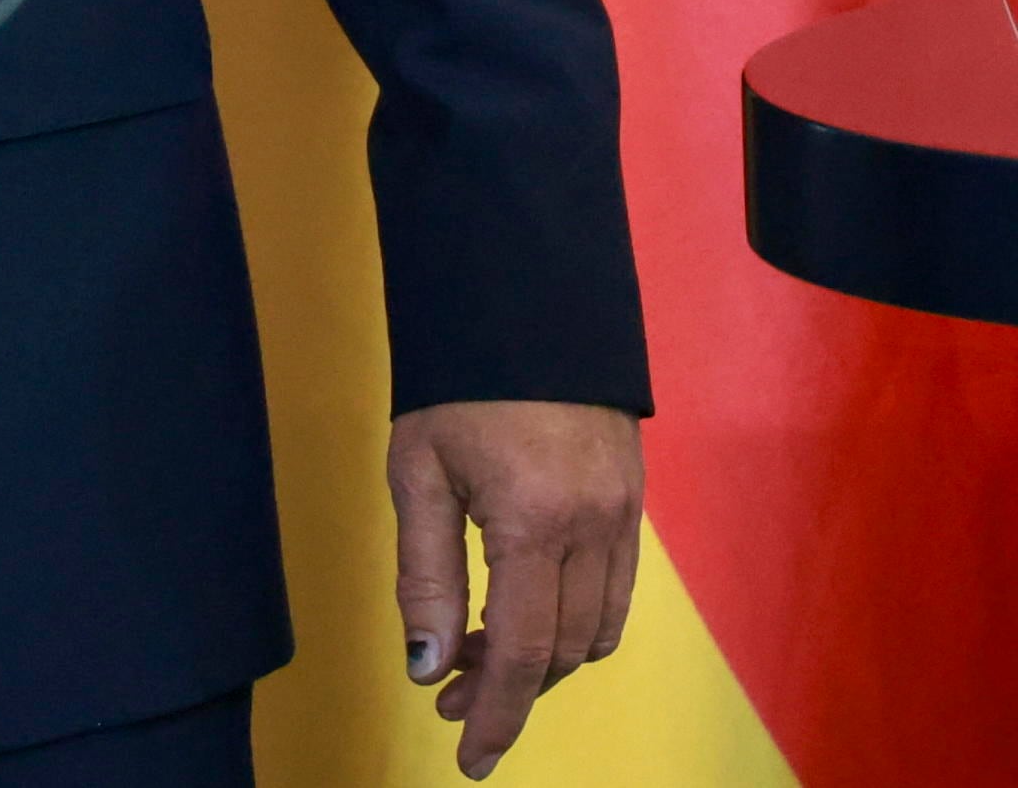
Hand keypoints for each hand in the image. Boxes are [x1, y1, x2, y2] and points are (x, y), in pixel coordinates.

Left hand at [390, 398, 643, 775]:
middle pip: (562, 651)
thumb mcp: (416, 474)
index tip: (469, 758)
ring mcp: (624, 518)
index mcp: (535, 522)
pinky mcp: (634, 506)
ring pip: (596, 632)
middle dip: (507, 690)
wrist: (523, 307)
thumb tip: (426, 667)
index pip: (521, 652)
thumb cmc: (454, 386)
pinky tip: (524, 619)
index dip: (495, 714)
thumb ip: (423, 576)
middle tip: (447, 699)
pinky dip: (573, 625)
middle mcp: (594, 528)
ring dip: (542, 662)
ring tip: (475, 660)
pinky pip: (615, 595)